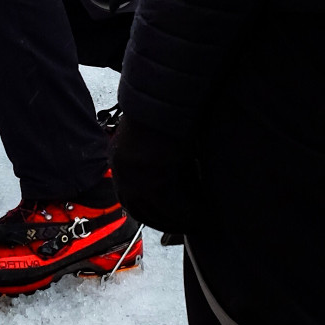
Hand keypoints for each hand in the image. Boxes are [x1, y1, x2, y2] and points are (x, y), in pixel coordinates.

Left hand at [111, 112, 199, 233]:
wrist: (164, 99)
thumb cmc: (163, 113)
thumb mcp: (154, 140)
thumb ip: (157, 161)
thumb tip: (174, 180)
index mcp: (120, 160)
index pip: (129, 199)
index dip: (150, 212)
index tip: (167, 219)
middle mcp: (123, 173)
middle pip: (141, 210)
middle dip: (164, 221)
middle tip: (187, 226)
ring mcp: (135, 179)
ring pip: (158, 213)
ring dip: (180, 221)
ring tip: (201, 222)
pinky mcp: (153, 181)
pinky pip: (173, 207)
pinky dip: (190, 214)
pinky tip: (205, 215)